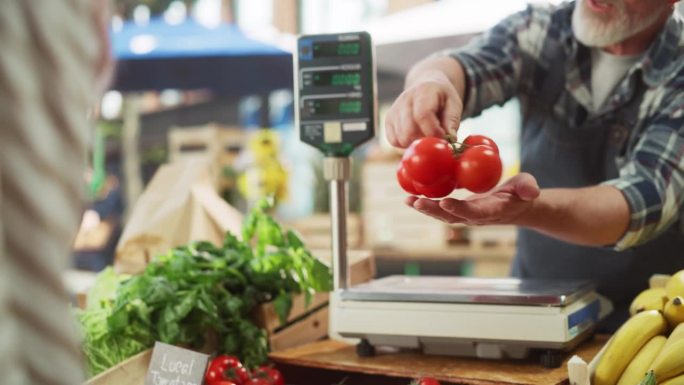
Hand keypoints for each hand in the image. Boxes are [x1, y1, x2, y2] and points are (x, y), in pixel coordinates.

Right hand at [385, 74, 462, 147]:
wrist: (425, 87)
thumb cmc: (441, 97)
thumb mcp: (454, 104)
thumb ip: (452, 121)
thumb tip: (450, 139)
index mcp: (423, 92)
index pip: (422, 116)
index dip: (433, 131)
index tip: (444, 137)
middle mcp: (404, 100)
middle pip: (409, 131)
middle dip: (424, 140)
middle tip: (435, 137)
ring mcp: (393, 110)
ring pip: (401, 139)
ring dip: (415, 142)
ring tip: (426, 134)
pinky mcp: (388, 120)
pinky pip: (394, 141)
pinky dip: (406, 144)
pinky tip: (415, 135)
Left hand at [406, 173, 539, 225]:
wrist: (515, 205)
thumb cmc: (521, 193)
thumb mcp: (528, 187)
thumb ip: (528, 188)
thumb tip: (532, 192)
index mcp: (492, 211)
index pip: (475, 212)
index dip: (460, 209)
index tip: (446, 203)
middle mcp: (475, 216)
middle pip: (452, 217)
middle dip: (434, 211)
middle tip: (417, 202)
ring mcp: (465, 215)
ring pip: (442, 215)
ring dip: (425, 209)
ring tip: (408, 200)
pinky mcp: (458, 211)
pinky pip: (439, 209)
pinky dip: (425, 204)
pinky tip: (409, 197)